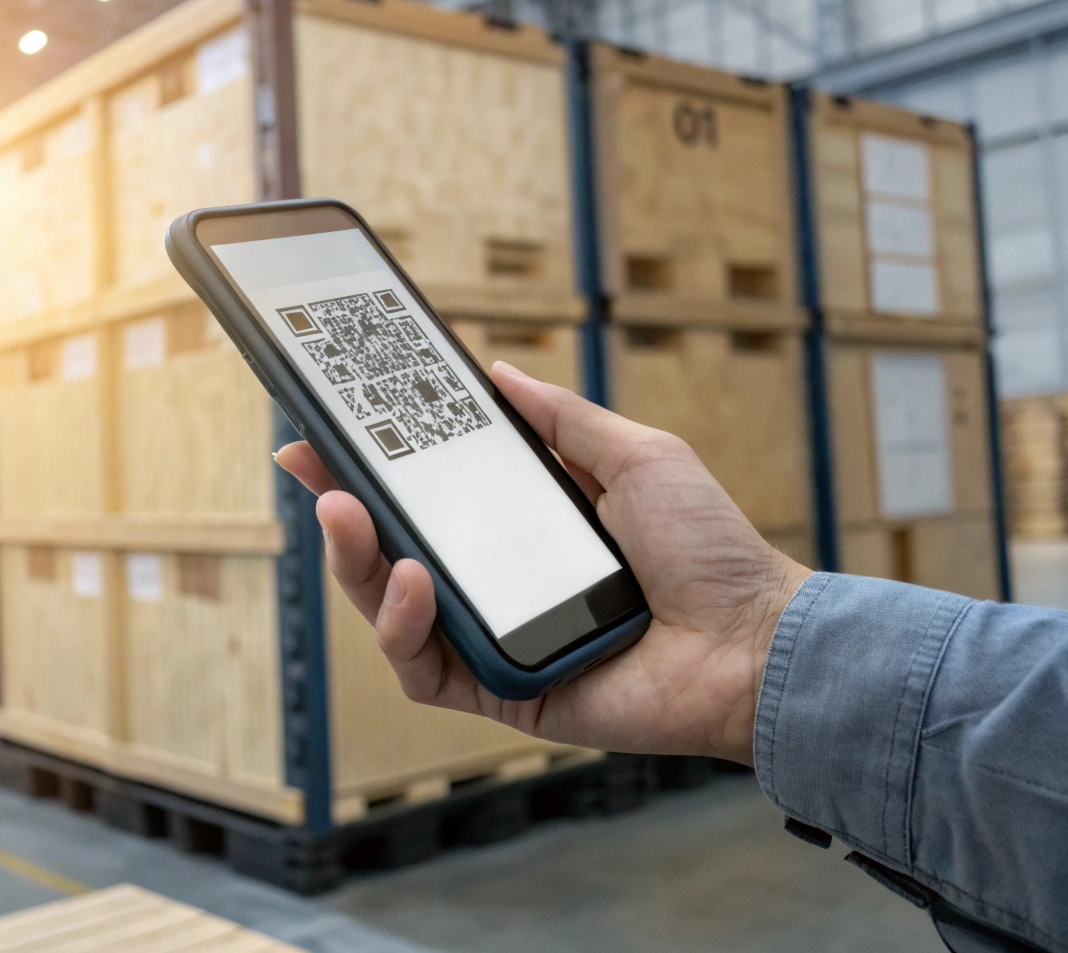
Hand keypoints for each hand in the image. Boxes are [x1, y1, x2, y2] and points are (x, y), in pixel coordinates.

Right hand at [275, 361, 810, 764]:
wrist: (752, 637)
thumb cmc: (707, 548)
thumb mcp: (634, 454)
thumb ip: (561, 417)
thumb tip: (498, 372)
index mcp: (520, 530)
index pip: (424, 499)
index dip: (369, 470)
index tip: (323, 435)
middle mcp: (497, 586)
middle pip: (388, 554)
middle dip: (341, 513)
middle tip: (315, 471)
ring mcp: (493, 642)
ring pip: (389, 613)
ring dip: (356, 566)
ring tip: (349, 520)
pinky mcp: (499, 695)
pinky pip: (424, 670)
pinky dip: (405, 627)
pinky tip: (415, 583)